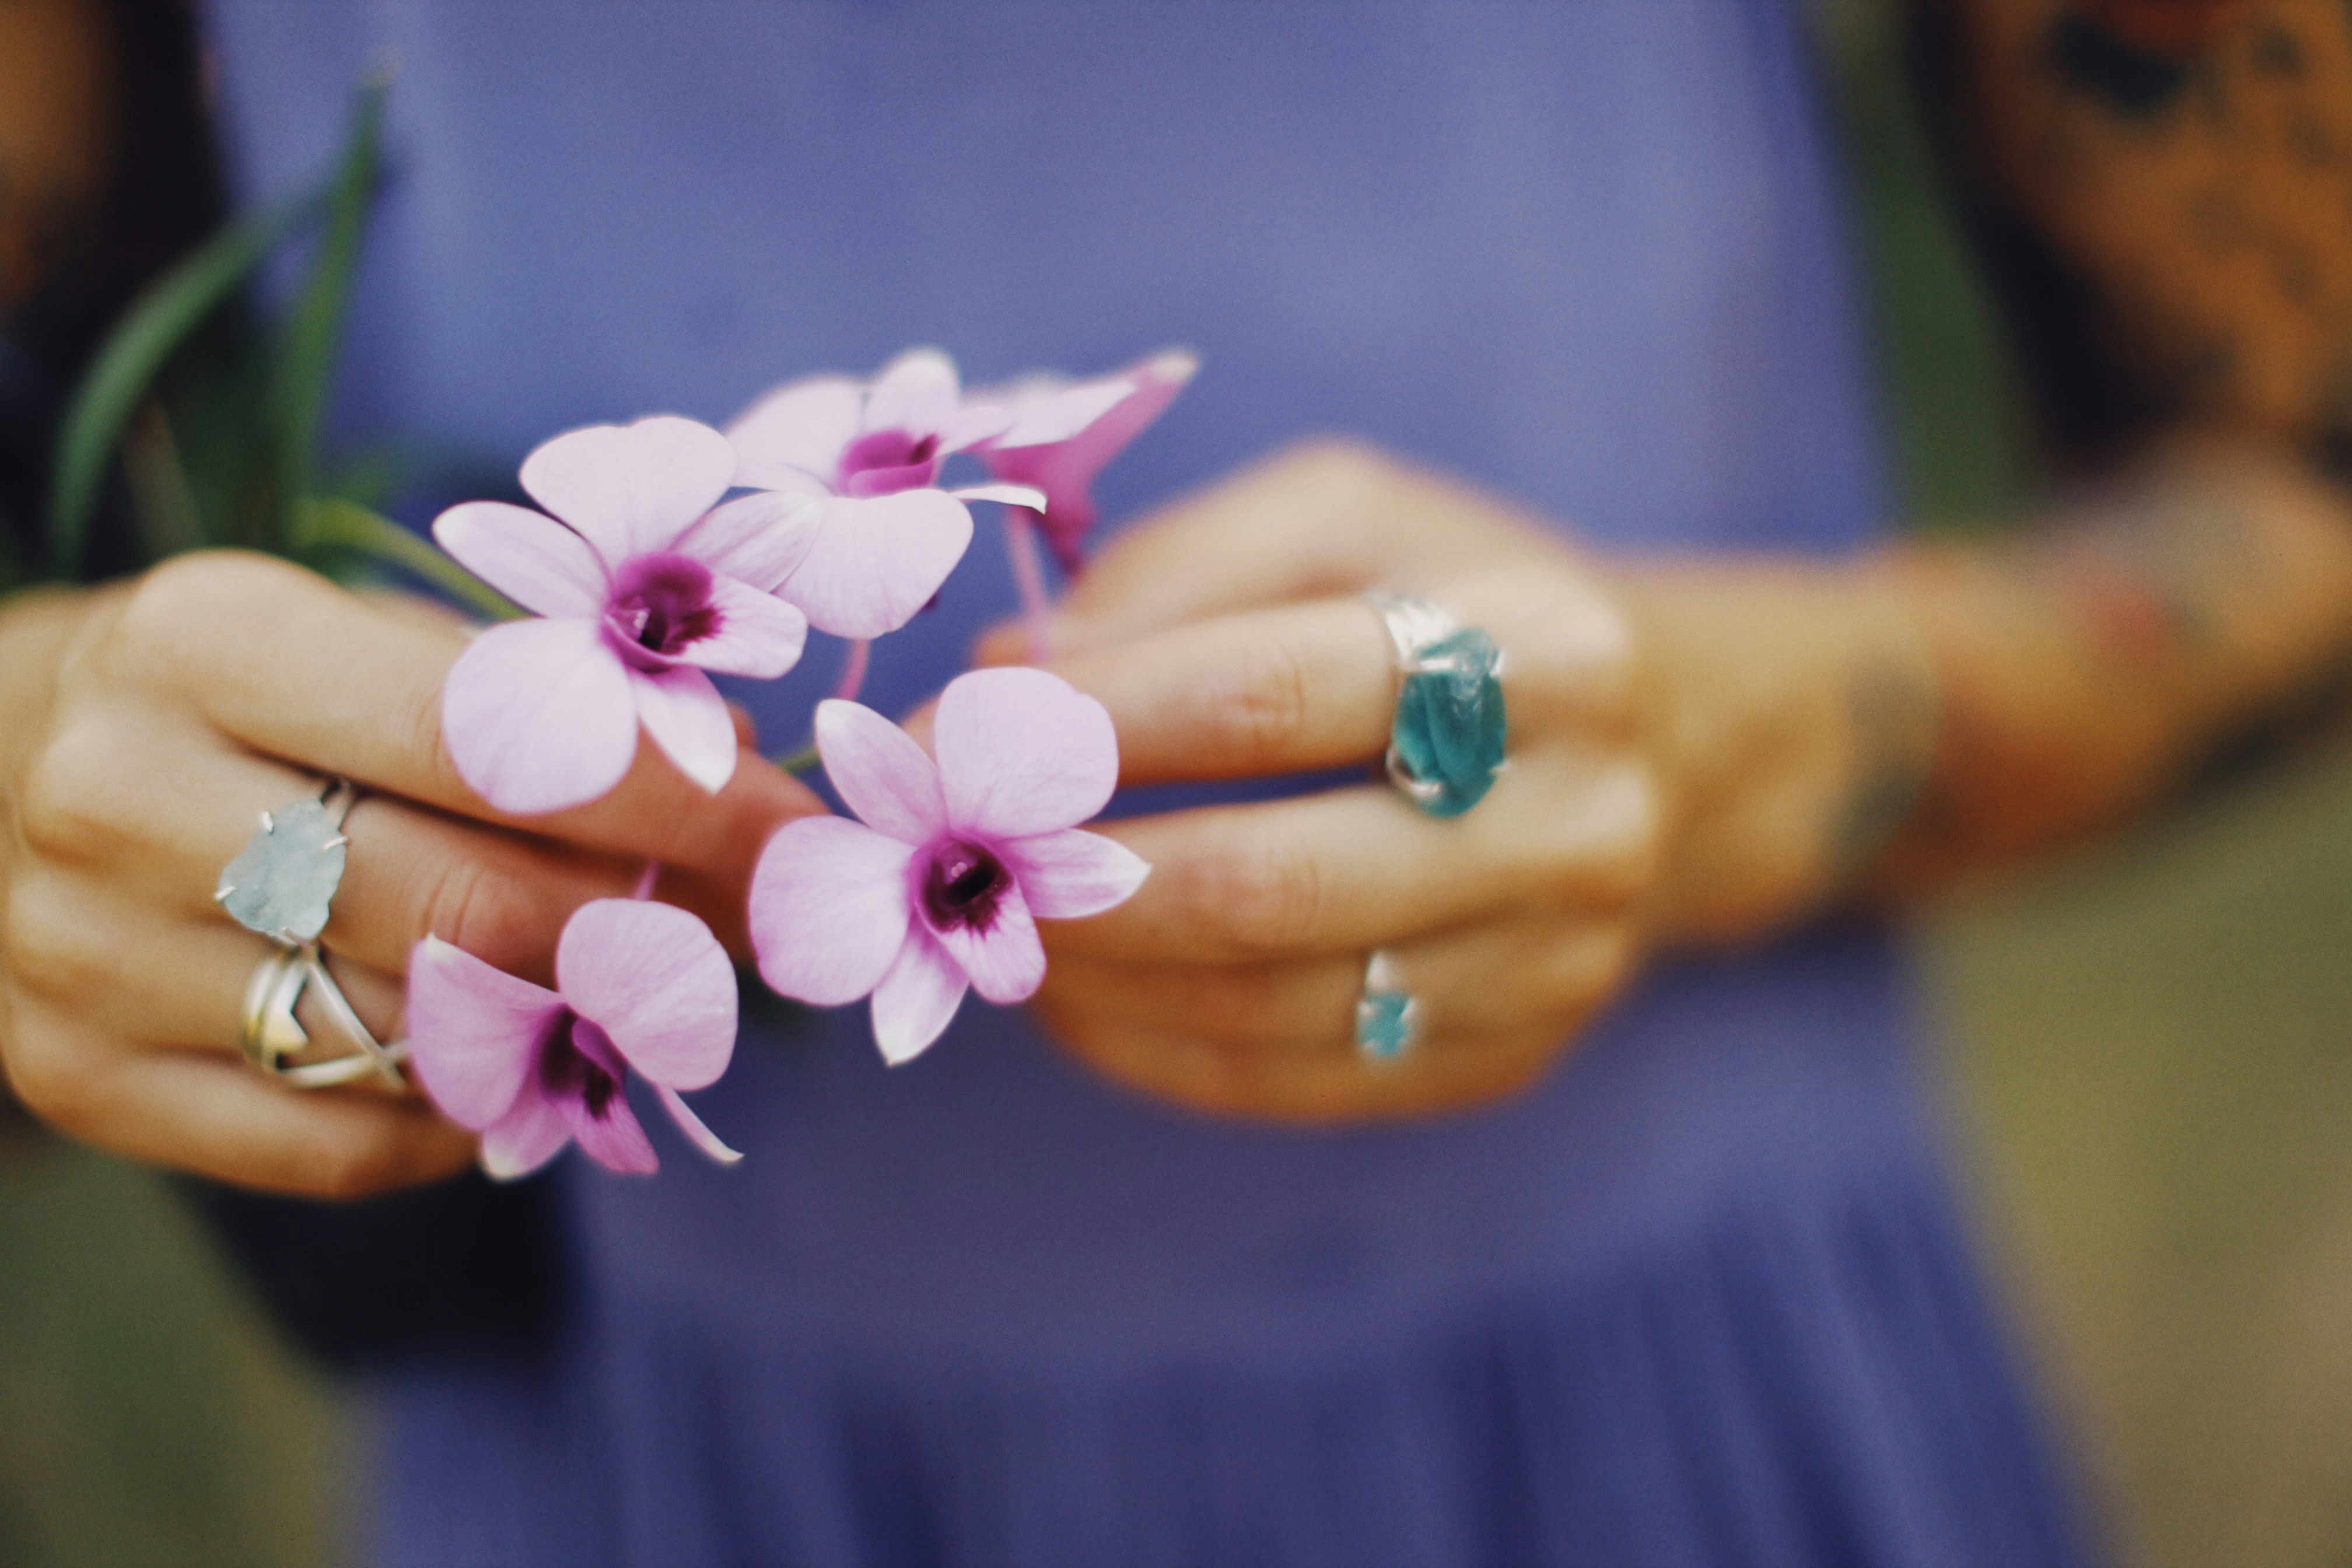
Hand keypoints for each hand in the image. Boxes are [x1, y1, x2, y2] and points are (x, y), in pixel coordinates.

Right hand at [0, 552, 818, 1195]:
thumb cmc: (234, 697)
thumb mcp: (354, 639)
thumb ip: (525, 703)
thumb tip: (736, 769)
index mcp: (205, 638)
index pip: (493, 742)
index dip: (674, 796)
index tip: (794, 831)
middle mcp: (121, 793)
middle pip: (463, 906)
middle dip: (645, 927)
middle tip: (747, 931)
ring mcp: (76, 949)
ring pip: (408, 1035)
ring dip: (566, 1024)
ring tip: (644, 989)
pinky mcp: (72, 1075)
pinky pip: (334, 1143)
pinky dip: (458, 1119)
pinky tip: (508, 1065)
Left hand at [981, 442, 1935, 1121]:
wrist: (1657, 746)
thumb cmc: (1456, 606)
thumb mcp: (1343, 517)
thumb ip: (1177, 569)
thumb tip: (1007, 678)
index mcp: (1544, 648)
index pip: (1269, 698)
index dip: (1078, 725)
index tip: (931, 737)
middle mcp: (1577, 819)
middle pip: (1271, 884)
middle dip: (1065, 877)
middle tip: (934, 855)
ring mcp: (1557, 962)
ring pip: (1270, 1006)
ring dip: (1089, 974)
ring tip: (984, 915)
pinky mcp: (1513, 1058)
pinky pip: (1295, 1081)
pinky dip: (1150, 1046)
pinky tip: (1073, 988)